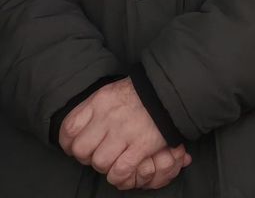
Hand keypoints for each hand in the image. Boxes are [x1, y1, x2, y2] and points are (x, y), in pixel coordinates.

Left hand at [58, 79, 184, 189]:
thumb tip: (77, 131)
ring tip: (114, 159)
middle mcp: (109, 115)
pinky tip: (124, 170)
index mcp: (100, 101)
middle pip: (81, 148)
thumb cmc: (141, 93)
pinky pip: (120, 170)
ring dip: (104, 166)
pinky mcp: (143, 144)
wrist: (173, 90)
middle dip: (87, 156)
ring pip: (99, 162)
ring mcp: (126, 131)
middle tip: (98, 153)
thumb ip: (94, 109)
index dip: (69, 143)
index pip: (69, 128)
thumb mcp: (113, 91)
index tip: (75, 147)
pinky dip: (119, 176)